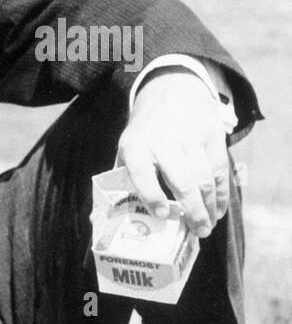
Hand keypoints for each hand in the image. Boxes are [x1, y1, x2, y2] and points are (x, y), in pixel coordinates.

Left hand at [117, 69, 230, 238]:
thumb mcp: (126, 149)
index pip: (142, 173)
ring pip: (205, 178)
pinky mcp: (212, 135)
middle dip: (192, 210)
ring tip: (207, 225)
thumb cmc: (144, 134)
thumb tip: (102, 220)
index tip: (163, 215)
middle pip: (182, 181)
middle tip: (197, 232)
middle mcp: (163, 141)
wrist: (169, 90)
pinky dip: (222, 192)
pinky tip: (218, 208)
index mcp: (135, 146)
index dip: (152, 196)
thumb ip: (120, 180)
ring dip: (209, 206)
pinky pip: (221, 168)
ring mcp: (190, 137)